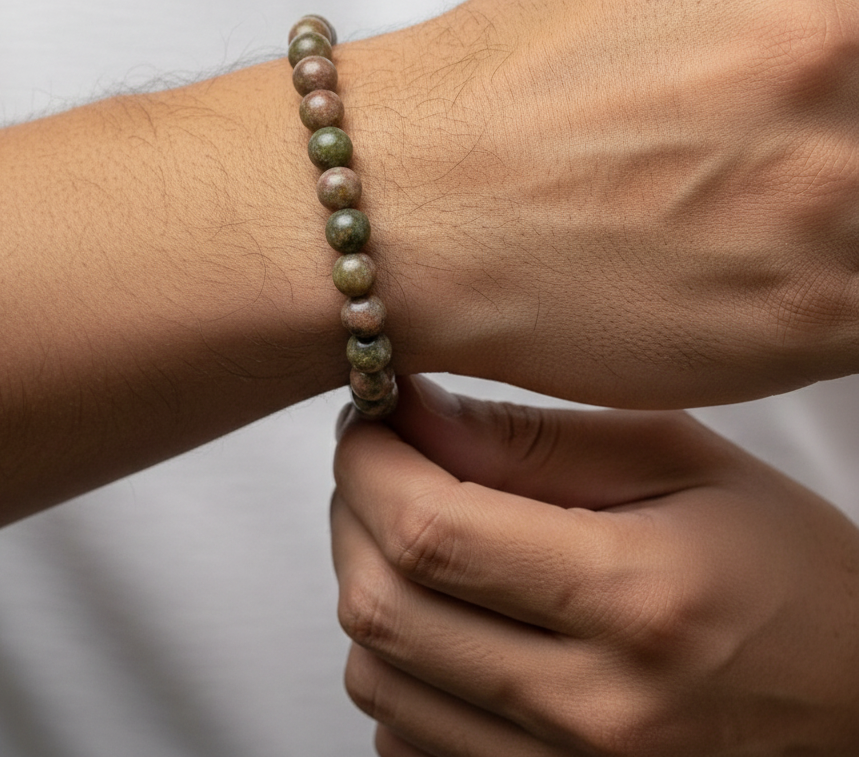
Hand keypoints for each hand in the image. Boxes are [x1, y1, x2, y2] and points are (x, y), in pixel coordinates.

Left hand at [331, 376, 858, 755]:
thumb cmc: (786, 568)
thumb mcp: (679, 462)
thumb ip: (532, 439)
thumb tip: (409, 412)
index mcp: (636, 599)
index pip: (430, 531)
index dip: (368, 464)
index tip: (368, 421)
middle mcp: (596, 711)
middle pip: (383, 607)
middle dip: (349, 513)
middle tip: (379, 462)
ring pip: (377, 680)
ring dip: (368, 585)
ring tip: (414, 530)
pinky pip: (407, 743)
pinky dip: (401, 668)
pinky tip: (447, 614)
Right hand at [352, 0, 858, 405]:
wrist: (407, 212)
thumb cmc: (499, 97)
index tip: (835, 86)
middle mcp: (816, 35)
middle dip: (843, 127)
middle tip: (764, 155)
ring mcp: (827, 180)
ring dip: (837, 214)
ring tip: (744, 219)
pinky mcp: (818, 309)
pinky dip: (829, 287)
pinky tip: (748, 274)